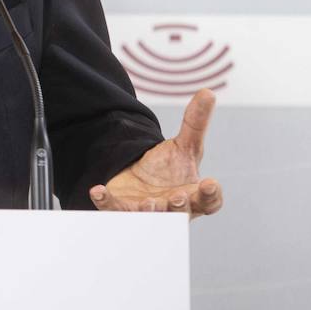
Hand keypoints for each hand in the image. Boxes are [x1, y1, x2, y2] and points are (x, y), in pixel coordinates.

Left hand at [90, 88, 223, 218]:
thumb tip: (208, 92)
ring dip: (150, 211)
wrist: (141, 180)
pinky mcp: (123, 209)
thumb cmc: (171, 169)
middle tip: (176, 197)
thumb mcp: (185, 145)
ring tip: (148, 203)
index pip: (210, 200)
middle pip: (181, 212)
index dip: (212, 194)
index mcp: (195, 195)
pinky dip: (106, 201)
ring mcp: (149, 211)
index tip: (211, 183)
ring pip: (151, 217)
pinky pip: (113, 209)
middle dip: (179, 206)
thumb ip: (196, 122)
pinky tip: (98, 190)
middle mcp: (174, 208)